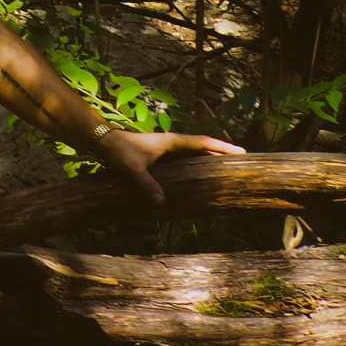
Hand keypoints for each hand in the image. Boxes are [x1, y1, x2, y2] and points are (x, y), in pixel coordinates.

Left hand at [91, 129, 244, 206]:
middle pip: (203, 147)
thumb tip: (162, 203)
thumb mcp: (133, 168)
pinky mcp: (161, 156)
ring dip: (210, 158)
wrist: (103, 141)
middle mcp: (172, 143)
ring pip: (194, 153)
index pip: (202, 142)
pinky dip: (197, 164)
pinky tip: (201, 174)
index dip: (221, 147)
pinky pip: (185, 159)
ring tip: (228, 168)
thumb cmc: (119, 151)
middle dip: (222, 152)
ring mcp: (167, 149)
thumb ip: (146, 184)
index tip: (240, 151)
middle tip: (242, 161)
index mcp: (171, 142)